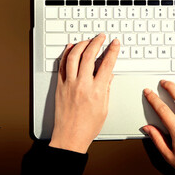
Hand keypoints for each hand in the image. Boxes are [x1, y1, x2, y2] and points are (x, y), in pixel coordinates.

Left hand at [49, 34, 119, 153]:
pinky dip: (66, 54)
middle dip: (97, 42)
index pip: (107, 64)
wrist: (70, 137)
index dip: (112, 51)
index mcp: (97, 90)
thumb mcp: (104, 108)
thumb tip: (108, 75)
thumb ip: (107, 89)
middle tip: (101, 37)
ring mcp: (69, 84)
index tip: (115, 43)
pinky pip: (62, 65)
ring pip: (73, 56)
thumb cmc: (87, 127)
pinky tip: (70, 48)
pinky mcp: (59, 86)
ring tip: (87, 40)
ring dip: (81, 44)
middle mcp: (82, 84)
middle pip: (89, 55)